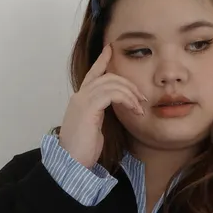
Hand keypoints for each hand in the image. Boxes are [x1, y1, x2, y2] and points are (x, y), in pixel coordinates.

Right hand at [57, 42, 147, 168]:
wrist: (71, 162)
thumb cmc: (82, 150)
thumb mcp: (93, 127)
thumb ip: (100, 113)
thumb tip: (114, 108)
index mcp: (80, 100)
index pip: (92, 74)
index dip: (102, 61)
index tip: (110, 50)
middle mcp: (79, 96)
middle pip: (107, 77)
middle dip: (128, 84)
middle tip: (141, 97)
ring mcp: (82, 100)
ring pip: (111, 83)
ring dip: (130, 92)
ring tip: (140, 106)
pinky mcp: (88, 107)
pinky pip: (112, 93)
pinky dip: (126, 99)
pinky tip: (134, 109)